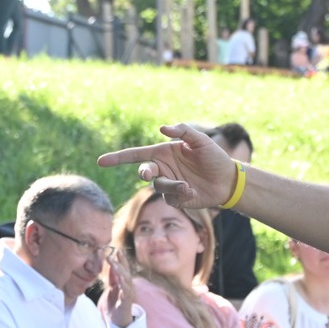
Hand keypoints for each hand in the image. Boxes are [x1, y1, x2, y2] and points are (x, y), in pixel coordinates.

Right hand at [96, 123, 237, 211]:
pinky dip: (179, 194)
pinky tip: (192, 191)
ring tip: (188, 185)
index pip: (135, 155)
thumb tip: (162, 128)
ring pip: (158, 187)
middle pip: (143, 172)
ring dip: (171, 185)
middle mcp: (162, 168)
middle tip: (149, 173)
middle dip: (144, 173)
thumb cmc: (214, 157)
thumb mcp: (201, 140)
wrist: (227, 180)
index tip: (101, 162)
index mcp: (163, 153)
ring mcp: (168, 184)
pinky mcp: (175, 199)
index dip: (117, 158)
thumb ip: (183, 131)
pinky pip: (169, 198)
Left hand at [100, 257, 136, 327]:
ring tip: (115, 263)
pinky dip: (124, 284)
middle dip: (121, 262)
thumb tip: (110, 265)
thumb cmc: (113, 306)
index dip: (120, 259)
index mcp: (123, 283)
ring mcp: (128, 294)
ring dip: (121, 270)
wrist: (116, 323)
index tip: (116, 250)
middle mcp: (128, 287)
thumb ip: (111, 278)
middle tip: (116, 252)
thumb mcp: (110, 289)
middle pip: (126, 271)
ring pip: (126, 279)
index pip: (123, 269)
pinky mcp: (127, 302)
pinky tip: (120, 278)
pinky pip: (126, 291)